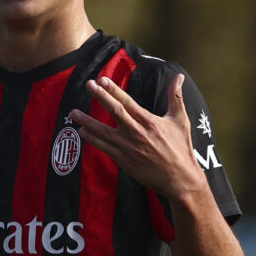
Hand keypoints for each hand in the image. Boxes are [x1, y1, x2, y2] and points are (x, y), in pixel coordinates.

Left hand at [69, 73, 203, 197]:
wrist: (180, 178)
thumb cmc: (181, 148)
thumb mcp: (180, 120)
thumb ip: (176, 97)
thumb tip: (179, 77)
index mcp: (149, 121)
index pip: (128, 101)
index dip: (114, 90)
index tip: (102, 80)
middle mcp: (137, 132)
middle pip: (115, 111)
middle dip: (100, 96)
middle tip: (88, 84)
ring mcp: (129, 147)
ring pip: (104, 131)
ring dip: (87, 121)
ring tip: (73, 113)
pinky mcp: (125, 161)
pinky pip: (105, 148)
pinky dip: (93, 140)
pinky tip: (82, 132)